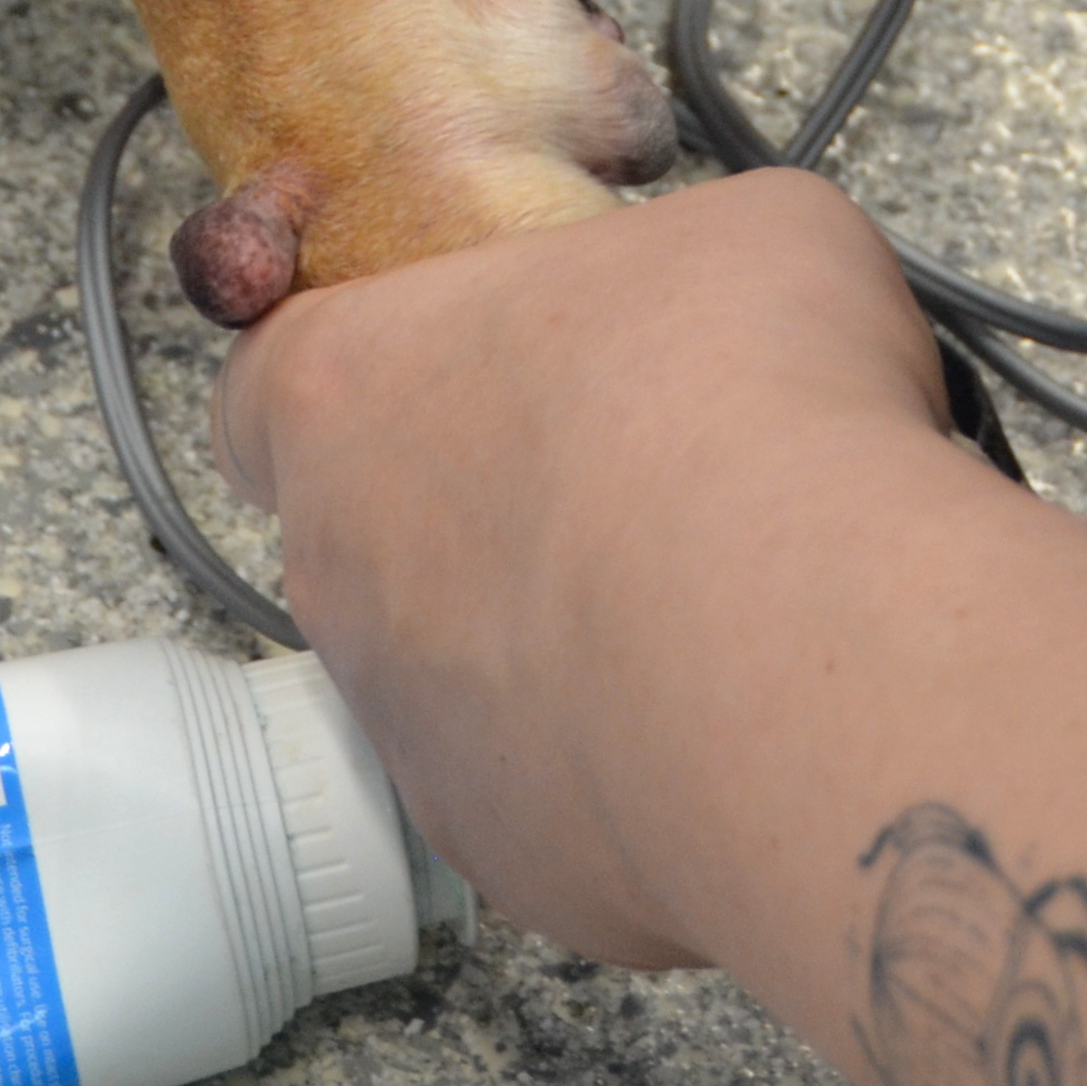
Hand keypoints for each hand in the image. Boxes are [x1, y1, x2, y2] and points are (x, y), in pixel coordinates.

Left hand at [216, 167, 961, 962]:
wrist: (811, 659)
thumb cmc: (748, 418)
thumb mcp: (756, 235)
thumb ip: (687, 264)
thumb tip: (732, 307)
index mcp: (350, 383)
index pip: (275, 372)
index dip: (375, 366)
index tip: (471, 362)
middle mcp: (340, 567)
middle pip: (377, 527)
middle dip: (496, 507)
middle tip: (637, 479)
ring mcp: (408, 729)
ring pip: (460, 673)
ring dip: (561, 638)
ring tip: (713, 601)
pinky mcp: (505, 851)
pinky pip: (551, 789)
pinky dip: (628, 755)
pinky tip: (735, 708)